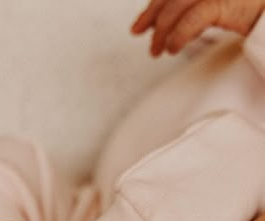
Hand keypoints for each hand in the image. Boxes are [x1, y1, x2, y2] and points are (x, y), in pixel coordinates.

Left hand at [132, 0, 264, 56]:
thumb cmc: (247, 11)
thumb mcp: (214, 8)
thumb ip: (190, 11)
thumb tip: (164, 27)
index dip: (153, 7)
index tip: (139, 26)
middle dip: (151, 16)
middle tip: (138, 35)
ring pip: (177, 6)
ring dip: (162, 31)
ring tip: (158, 50)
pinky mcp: (225, 2)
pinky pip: (194, 17)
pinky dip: (179, 34)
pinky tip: (173, 49)